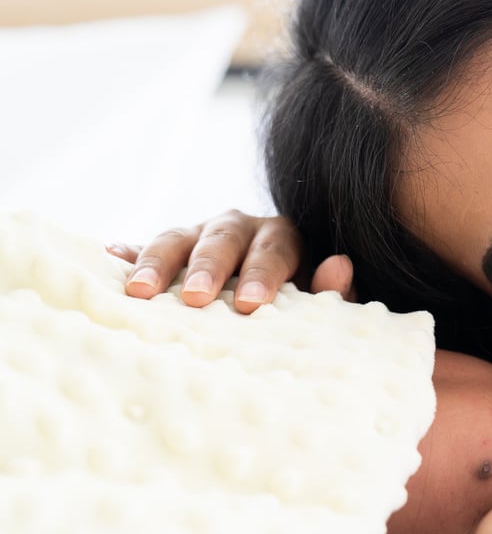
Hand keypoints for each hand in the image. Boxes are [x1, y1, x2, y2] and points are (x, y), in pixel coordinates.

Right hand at [106, 210, 354, 313]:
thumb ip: (332, 290)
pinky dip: (128, 253)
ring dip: (158, 263)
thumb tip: (340, 266)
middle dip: (208, 268)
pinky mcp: (167, 249)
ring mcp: (198, 234)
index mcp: (280, 237)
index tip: (251, 304)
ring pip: (177, 238)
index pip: (273, 250)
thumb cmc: (299, 301)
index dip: (262, 275)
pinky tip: (110, 260)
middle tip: (196, 298)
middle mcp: (238, 228)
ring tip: (140, 291)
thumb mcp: (320, 298)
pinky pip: (143, 247)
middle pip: (222, 240)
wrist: (271, 290)